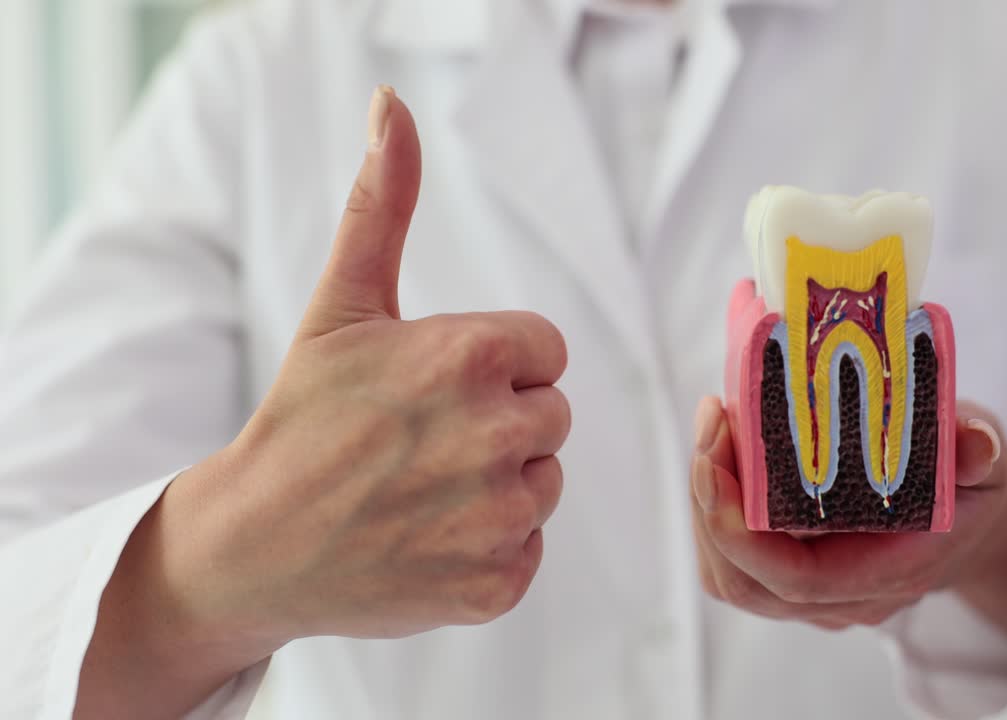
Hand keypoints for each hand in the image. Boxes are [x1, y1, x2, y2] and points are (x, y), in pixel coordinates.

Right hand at [77, 87, 570, 717]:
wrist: (252, 546)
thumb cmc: (301, 417)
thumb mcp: (341, 304)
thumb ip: (382, 206)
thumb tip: (391, 106)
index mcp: (471, 355)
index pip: (545, 350)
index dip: (494, 365)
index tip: (435, 388)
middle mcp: (494, 435)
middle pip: (551, 415)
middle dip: (500, 421)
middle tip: (422, 442)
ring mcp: (495, 518)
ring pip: (543, 482)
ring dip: (498, 485)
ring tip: (421, 490)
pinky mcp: (494, 586)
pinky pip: (528, 548)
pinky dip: (489, 549)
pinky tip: (427, 539)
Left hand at [689, 396, 1006, 649]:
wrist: (972, 521)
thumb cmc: (974, 487)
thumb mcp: (990, 464)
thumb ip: (981, 454)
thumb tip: (977, 444)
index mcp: (890, 573)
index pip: (797, 580)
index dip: (741, 532)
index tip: (716, 463)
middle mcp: (844, 596)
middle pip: (745, 581)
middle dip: (710, 505)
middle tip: (712, 423)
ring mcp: (815, 591)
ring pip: (730, 574)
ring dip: (705, 504)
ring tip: (713, 427)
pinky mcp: (793, 568)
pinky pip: (734, 559)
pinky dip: (715, 508)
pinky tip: (721, 448)